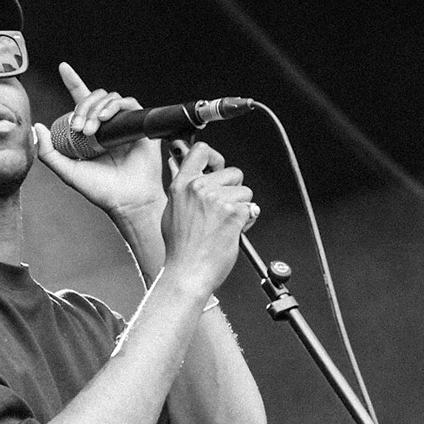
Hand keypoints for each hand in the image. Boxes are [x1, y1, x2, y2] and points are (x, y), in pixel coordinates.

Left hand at [33, 63, 165, 220]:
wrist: (127, 199)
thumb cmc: (101, 189)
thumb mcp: (67, 171)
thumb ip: (48, 152)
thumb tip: (38, 127)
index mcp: (90, 132)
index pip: (81, 100)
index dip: (73, 81)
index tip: (63, 67)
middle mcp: (107, 125)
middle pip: (92, 98)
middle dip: (82, 107)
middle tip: (79, 128)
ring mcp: (123, 124)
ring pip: (108, 98)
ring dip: (96, 109)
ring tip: (92, 130)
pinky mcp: (139, 124)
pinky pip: (127, 103)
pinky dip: (114, 106)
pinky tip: (107, 119)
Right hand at [162, 141, 255, 294]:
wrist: (188, 272)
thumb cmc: (181, 249)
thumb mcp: (172, 211)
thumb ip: (184, 190)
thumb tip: (189, 174)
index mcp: (182, 185)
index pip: (201, 151)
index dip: (215, 156)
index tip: (218, 167)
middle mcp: (199, 188)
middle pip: (233, 173)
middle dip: (234, 190)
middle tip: (223, 209)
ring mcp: (217, 200)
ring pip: (245, 192)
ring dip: (242, 207)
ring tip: (225, 223)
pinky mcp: (233, 213)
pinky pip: (251, 209)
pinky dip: (247, 220)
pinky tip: (233, 230)